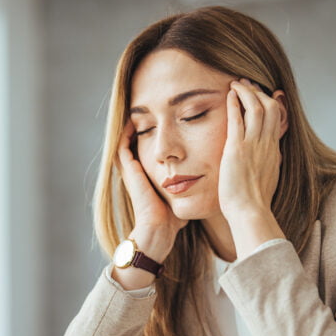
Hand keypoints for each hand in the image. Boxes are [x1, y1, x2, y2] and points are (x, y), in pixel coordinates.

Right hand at [116, 120, 187, 262]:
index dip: (157, 132)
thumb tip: (213, 176)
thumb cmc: (173, 217)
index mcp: (149, 173)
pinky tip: (137, 118)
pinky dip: (128, 130)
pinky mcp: (128, 169)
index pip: (150, 146)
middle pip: (138, 139)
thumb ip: (193, 183)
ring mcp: (131, 168)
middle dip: (147, 123)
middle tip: (158, 108)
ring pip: (128, 138)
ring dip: (136, 123)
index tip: (172, 118)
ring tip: (146, 107)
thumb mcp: (184, 193)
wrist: (159, 229)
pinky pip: (123, 143)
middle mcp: (138, 169)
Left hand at [218, 78, 284, 219]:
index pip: (277, 119)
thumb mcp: (267, 179)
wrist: (250, 212)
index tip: (263, 95)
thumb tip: (270, 162)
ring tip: (237, 83)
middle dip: (259, 93)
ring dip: (247, 92)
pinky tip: (229, 95)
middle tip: (248, 84)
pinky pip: (238, 119)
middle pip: (270, 109)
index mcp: (274, 152)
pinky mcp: (237, 149)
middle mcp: (267, 145)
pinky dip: (235, 104)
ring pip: (257, 109)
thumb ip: (268, 166)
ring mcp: (254, 146)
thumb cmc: (254, 204)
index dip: (271, 103)